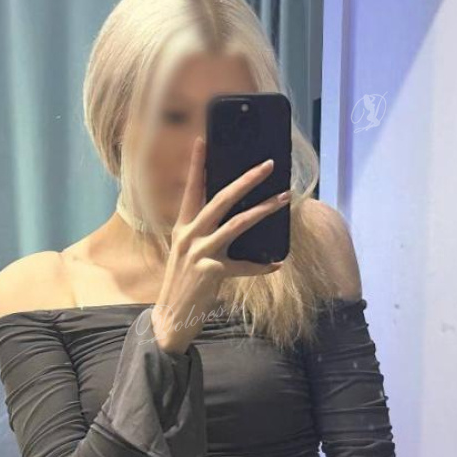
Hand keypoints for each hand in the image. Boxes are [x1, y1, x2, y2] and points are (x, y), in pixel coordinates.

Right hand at [152, 136, 290, 352]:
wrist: (172, 316)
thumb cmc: (185, 283)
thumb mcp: (189, 253)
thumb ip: (206, 234)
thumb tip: (235, 218)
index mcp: (183, 227)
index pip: (191, 190)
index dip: (196, 164)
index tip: (203, 140)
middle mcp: (189, 235)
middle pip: (220, 200)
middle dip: (246, 180)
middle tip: (267, 165)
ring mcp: (199, 253)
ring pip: (237, 224)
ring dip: (264, 211)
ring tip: (284, 199)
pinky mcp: (210, 272)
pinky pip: (243, 266)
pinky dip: (261, 266)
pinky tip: (276, 264)